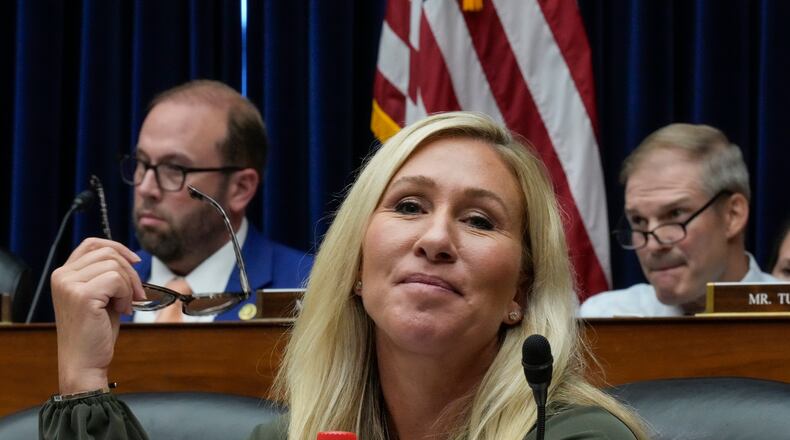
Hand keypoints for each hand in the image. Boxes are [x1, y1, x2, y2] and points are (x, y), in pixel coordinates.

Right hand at [50, 238, 145, 393]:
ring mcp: (69, 284)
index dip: (117, 247)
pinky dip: (126, 294)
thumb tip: (129, 258)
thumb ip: (106, 275)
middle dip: (130, 272)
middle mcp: (62, 276)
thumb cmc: (94, 333)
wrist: (84, 363)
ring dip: (129, 286)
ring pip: (115, 265)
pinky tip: (122, 310)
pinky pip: (117, 280)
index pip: (92, 243)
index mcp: (63, 274)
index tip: (135, 261)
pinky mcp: (82, 295)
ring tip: (124, 306)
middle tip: (136, 294)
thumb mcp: (100, 296)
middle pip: (108, 253)